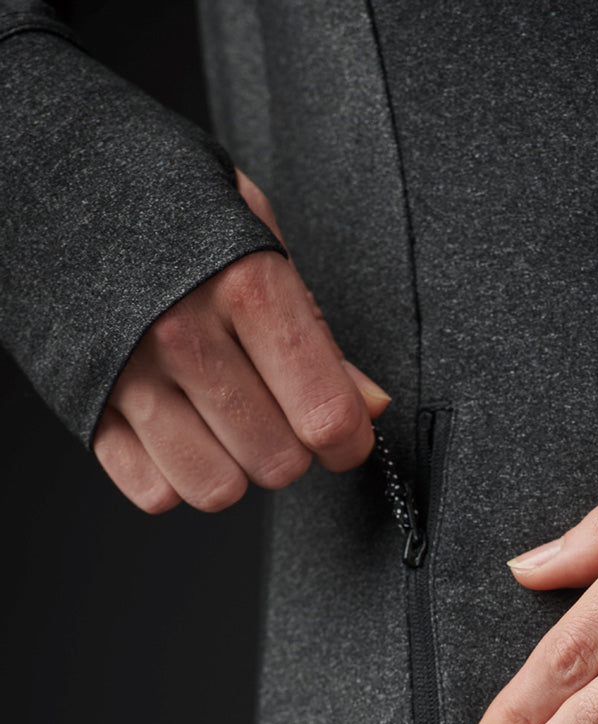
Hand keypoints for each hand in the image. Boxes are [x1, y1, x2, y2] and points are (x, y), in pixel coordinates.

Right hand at [92, 168, 389, 512]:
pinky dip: (174, 472)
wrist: (39, 168)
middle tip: (274, 408)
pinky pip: (154, 491)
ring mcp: (125, 374)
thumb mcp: (255, 237)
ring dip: (233, 467)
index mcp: (245, 285)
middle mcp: (182, 335)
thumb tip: (368, 404)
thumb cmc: (164, 199)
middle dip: (291, 449)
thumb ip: (315, 329)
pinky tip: (175, 424)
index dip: (350, 442)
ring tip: (223, 418)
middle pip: (278, 463)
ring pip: (217, 489)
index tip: (346, 436)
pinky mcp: (83, 404)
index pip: (325, 414)